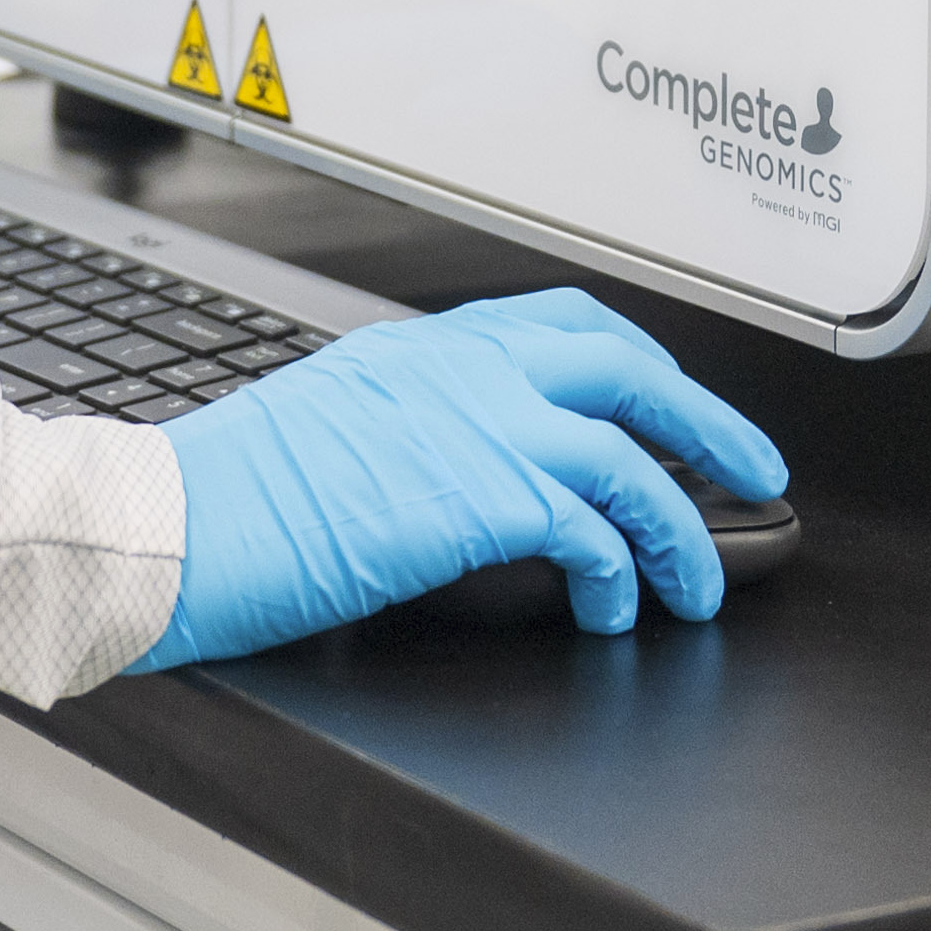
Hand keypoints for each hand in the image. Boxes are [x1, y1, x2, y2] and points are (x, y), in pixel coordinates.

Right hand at [134, 290, 791, 667]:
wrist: (176, 521)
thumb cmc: (231, 493)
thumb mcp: (332, 419)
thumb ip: (413, 418)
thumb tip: (465, 458)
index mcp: (426, 348)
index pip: (566, 323)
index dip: (640, 360)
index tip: (675, 399)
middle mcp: (459, 371)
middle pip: (625, 368)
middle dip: (707, 422)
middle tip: (755, 471)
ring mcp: (470, 426)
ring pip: (627, 454)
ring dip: (680, 526)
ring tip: (695, 585)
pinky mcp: (473, 497)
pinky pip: (589, 527)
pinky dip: (619, 570)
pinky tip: (612, 607)